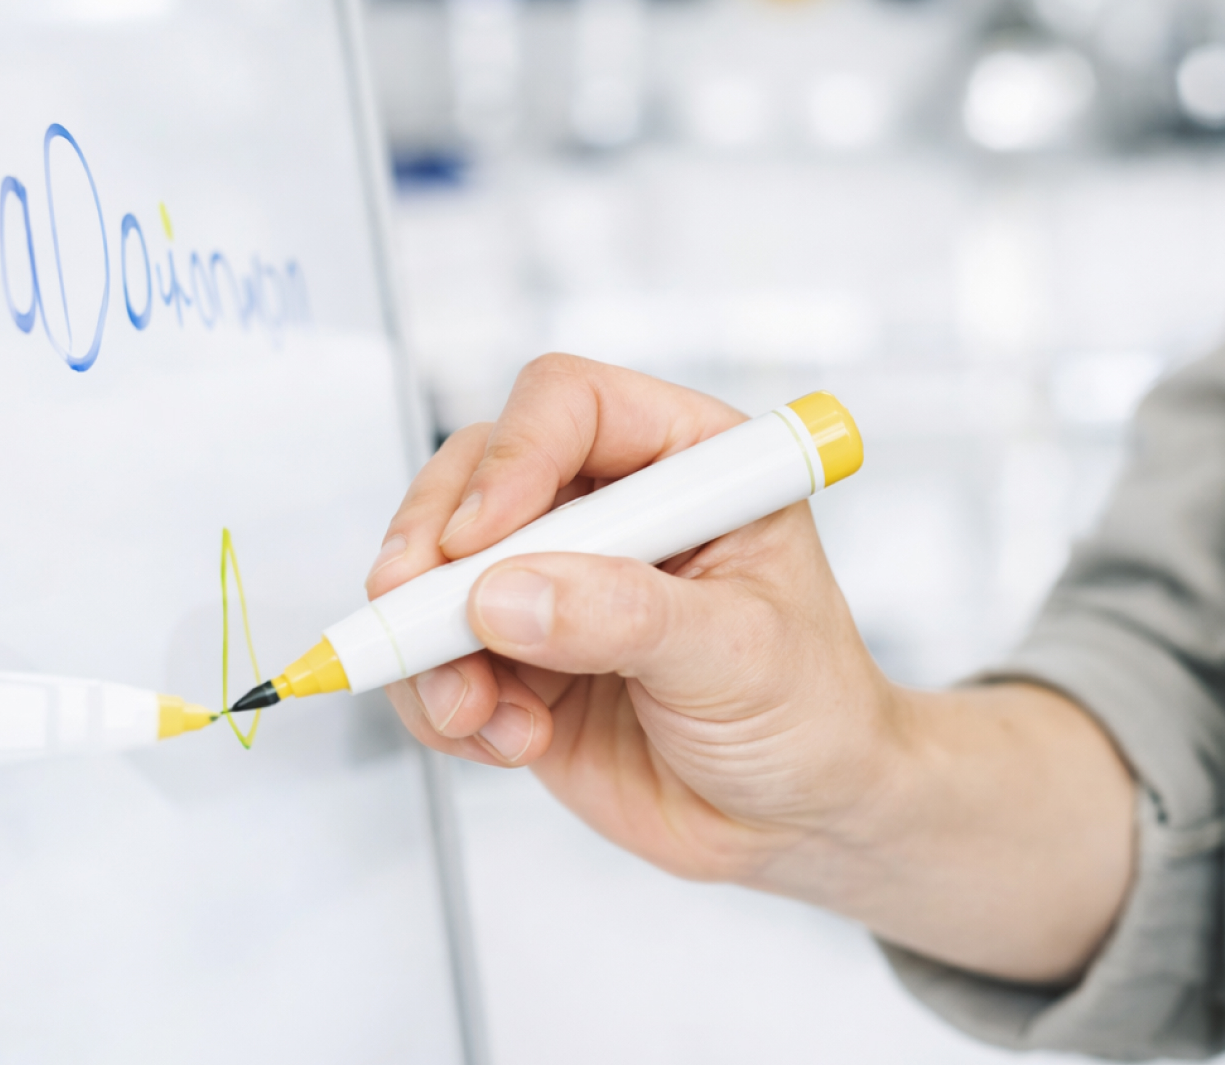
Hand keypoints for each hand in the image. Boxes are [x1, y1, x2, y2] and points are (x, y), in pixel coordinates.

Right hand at [367, 355, 896, 884]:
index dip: (512, 459)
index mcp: (686, 460)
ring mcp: (556, 580)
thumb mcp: (738, 654)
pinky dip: (441, 701)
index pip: (571, 405)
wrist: (797, 819)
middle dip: (433, 549)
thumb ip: (625, 618)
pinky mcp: (518, 657)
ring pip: (437, 568)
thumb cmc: (808, 712)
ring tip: (476, 715)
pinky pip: (434, 657)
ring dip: (430, 643)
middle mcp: (612, 505)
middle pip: (476, 474)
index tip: (478, 542)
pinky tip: (506, 743)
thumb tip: (505, 595)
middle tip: (415, 619)